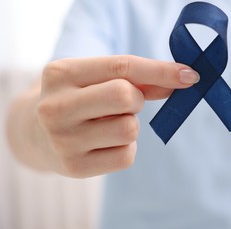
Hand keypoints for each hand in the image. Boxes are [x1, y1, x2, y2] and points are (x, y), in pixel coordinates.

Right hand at [36, 55, 198, 177]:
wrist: (35, 134)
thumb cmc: (78, 99)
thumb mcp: (96, 78)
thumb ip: (139, 78)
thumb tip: (183, 79)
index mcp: (61, 73)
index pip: (122, 67)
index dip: (161, 71)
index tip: (190, 75)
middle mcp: (55, 106)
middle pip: (126, 96)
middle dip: (136, 100)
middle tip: (125, 103)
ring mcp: (62, 140)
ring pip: (130, 129)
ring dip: (130, 125)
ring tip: (108, 124)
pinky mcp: (74, 167)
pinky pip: (127, 156)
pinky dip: (126, 148)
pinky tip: (105, 143)